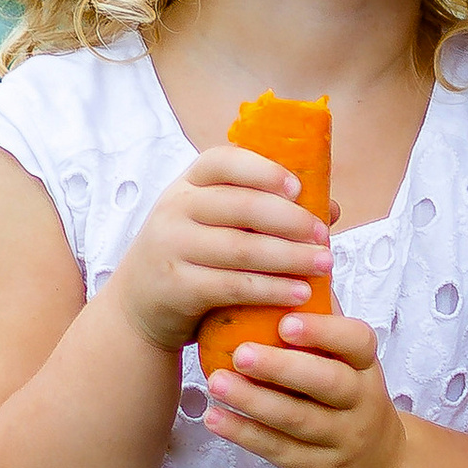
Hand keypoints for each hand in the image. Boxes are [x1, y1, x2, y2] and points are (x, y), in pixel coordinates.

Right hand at [111, 145, 333, 357]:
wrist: (137, 307)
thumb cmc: (192, 258)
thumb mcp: (217, 226)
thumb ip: (266, 213)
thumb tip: (330, 207)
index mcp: (189, 184)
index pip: (223, 161)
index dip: (263, 170)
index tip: (299, 188)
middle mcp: (175, 208)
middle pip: (241, 205)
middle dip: (290, 220)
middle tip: (324, 236)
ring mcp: (172, 247)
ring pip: (240, 248)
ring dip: (289, 257)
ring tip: (324, 264)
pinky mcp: (176, 287)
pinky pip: (232, 285)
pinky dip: (271, 289)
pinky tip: (299, 293)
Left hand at [204, 310, 406, 467]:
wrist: (378, 467)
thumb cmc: (347, 394)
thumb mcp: (347, 357)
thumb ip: (321, 313)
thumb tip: (289, 249)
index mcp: (365, 365)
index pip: (356, 342)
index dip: (324, 332)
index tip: (286, 320)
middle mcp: (361, 402)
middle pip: (328, 383)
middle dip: (283, 368)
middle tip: (241, 352)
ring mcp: (342, 439)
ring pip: (299, 420)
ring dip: (254, 402)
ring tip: (215, 382)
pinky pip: (280, 451)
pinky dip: (245, 434)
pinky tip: (214, 418)